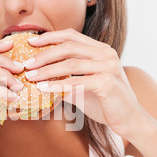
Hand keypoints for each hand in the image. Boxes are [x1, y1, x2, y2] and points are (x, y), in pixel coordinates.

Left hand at [24, 29, 141, 137]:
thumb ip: (65, 79)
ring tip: (31, 76)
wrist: (129, 120)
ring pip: (71, 63)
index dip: (49, 37)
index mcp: (101, 50)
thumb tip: (39, 79)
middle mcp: (106, 54)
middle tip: (26, 64)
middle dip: (44, 54)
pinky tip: (44, 88)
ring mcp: (108, 67)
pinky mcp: (107, 83)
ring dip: (47, 70)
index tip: (30, 43)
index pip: (71, 35)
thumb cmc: (105, 104)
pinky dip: (58, 85)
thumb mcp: (82, 88)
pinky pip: (77, 81)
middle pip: (69, 46)